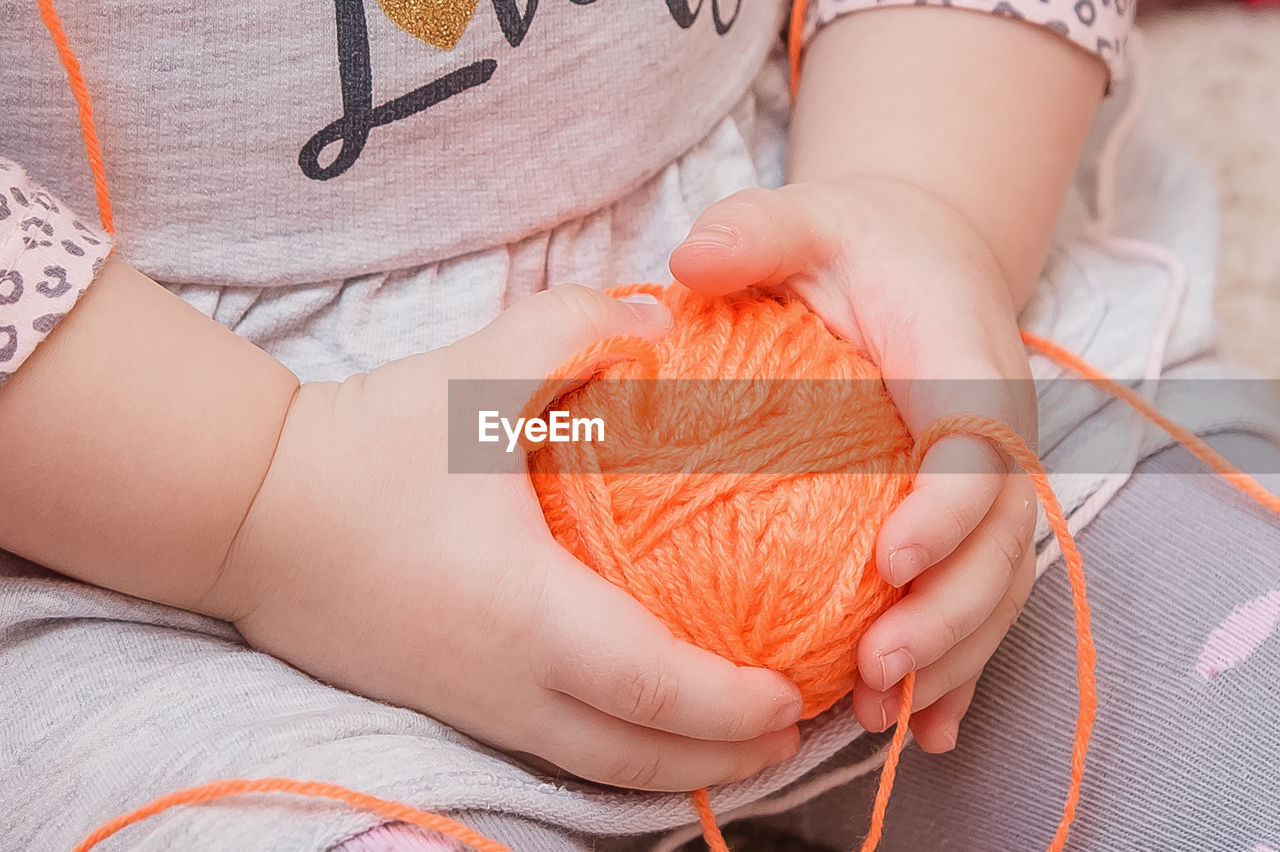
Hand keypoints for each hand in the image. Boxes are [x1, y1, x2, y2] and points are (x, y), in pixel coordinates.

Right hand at [206, 285, 802, 790]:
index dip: (734, 707)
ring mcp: (470, 704)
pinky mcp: (443, 702)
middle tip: (792, 742)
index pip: (655, 688)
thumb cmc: (365, 447)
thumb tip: (661, 320)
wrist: (245, 508)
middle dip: (723, 760)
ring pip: (594, 766)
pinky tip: (639, 727)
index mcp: (526, 611)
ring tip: (733, 756)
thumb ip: (575, 329)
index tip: (797, 698)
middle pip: (637, 756)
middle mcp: (505, 680)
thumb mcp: (475, 371)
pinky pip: (550, 750)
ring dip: (674, 770)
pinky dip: (616, 754)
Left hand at [670, 175, 1038, 752]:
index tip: (890, 559)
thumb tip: (688, 260)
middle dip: (951, 614)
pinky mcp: (970, 518)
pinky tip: (923, 727)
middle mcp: (994, 431)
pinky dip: (958, 664)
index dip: (948, 506)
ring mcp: (989, 483)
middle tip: (876, 666)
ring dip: (951, 657)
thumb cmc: (855, 244)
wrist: (924, 260)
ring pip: (997, 586)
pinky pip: (978, 597)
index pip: (978, 441)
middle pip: (1001, 539)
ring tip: (880, 711)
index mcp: (962, 358)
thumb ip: (754, 229)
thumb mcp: (805, 215)